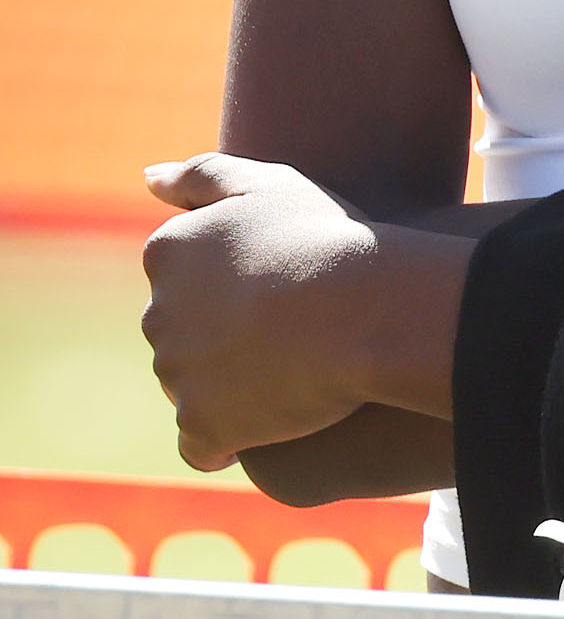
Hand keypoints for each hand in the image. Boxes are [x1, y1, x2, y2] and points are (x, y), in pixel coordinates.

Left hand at [142, 154, 379, 471]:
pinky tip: (265, 422)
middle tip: (287, 324)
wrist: (359, 308)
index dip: (231, 281)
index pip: (180, 276)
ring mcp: (175, 374)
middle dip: (220, 333)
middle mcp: (157, 314)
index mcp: (168, 252)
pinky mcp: (200, 425)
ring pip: (191, 385)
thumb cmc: (319, 236)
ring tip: (289, 365)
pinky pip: (201, 444)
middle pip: (182, 332)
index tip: (274, 280)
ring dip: (226, 382)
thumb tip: (148, 178)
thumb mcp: (264, 182)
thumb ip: (200, 174)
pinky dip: (224, 439)